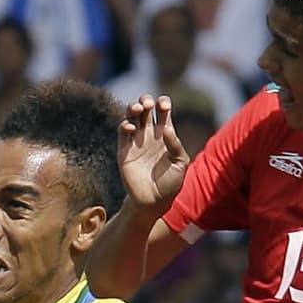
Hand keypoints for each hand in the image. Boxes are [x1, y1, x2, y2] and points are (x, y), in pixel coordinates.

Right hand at [118, 94, 189, 217]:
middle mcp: (149, 134)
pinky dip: (125, 125)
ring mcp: (136, 141)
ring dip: (132, 108)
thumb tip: (166, 128)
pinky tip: (131, 127)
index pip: (162, 111)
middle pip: (145, 109)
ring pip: (131, 116)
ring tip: (138, 108)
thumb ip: (175, 145)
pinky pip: (122, 133)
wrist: (154, 201)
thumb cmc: (171, 183)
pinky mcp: (124, 151)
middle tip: (148, 104)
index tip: (164, 106)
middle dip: (145, 100)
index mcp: (165, 134)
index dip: (162, 103)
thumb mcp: (180, 163)